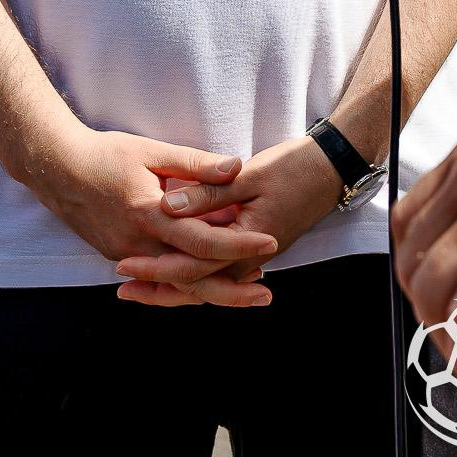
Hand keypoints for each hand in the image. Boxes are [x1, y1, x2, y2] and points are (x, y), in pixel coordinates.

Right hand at [20, 127, 272, 301]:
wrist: (56, 170)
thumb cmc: (106, 154)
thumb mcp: (153, 150)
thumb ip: (195, 164)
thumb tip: (236, 167)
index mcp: (149, 214)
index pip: (201, 240)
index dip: (238, 244)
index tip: (270, 243)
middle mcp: (137, 245)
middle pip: (190, 279)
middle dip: (231, 290)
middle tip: (267, 293)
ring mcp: (125, 256)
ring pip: (174, 286)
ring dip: (212, 292)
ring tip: (249, 291)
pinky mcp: (117, 257)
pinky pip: (158, 280)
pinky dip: (185, 286)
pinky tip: (211, 283)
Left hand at [121, 134, 344, 306]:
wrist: (333, 169)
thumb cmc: (295, 168)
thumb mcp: (249, 175)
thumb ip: (208, 192)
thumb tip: (167, 205)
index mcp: (247, 244)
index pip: (193, 267)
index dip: (156, 267)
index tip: (124, 264)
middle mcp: (250, 259)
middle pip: (197, 285)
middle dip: (159, 288)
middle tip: (123, 289)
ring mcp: (253, 257)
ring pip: (207, 282)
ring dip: (174, 286)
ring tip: (139, 286)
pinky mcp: (254, 248)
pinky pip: (218, 271)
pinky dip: (194, 273)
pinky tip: (173, 268)